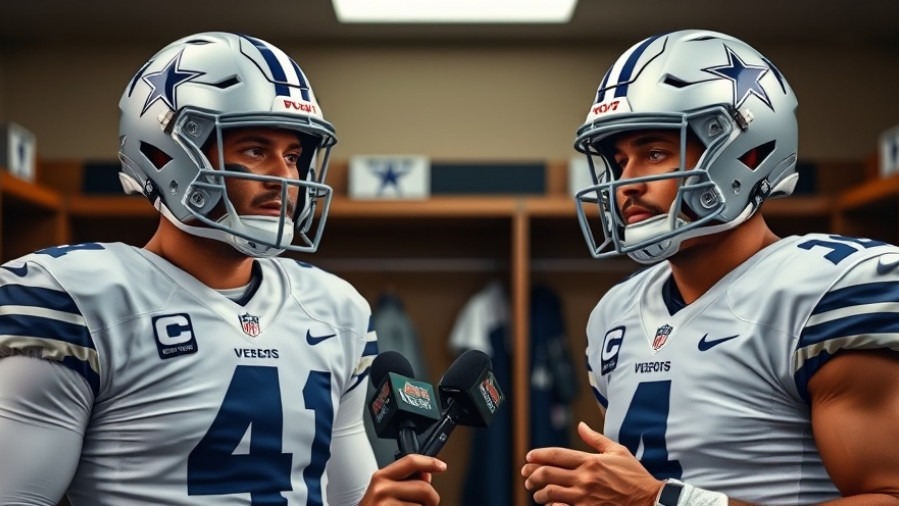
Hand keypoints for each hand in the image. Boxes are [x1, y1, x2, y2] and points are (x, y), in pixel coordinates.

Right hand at [359, 454, 445, 505]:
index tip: (441, 466)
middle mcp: (382, 489)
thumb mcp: (383, 492)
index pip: (410, 461)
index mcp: (380, 477)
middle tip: (428, 505)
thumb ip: (404, 481)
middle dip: (432, 499)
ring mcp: (386, 505)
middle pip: (424, 488)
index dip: (430, 462)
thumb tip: (427, 474)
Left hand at [521, 421, 662, 505]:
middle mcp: (584, 478)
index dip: (538, 455)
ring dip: (539, 493)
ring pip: (550, 493)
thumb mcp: (617, 451)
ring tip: (537, 493)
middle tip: (526, 476)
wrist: (649, 500)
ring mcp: (585, 497)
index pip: (556, 455)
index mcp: (590, 461)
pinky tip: (550, 505)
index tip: (528, 457)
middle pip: (548, 473)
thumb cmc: (634, 475)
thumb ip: (595, 439)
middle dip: (532, 474)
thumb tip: (580, 426)